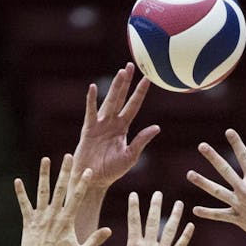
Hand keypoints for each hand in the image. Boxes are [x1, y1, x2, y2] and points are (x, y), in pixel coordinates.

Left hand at [14, 154, 111, 245]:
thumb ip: (94, 241)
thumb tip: (109, 231)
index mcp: (66, 221)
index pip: (76, 197)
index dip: (82, 183)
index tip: (87, 170)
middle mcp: (53, 216)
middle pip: (59, 189)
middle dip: (64, 172)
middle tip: (67, 156)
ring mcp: (39, 218)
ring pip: (42, 192)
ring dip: (43, 175)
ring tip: (45, 159)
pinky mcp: (28, 222)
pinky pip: (24, 205)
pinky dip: (20, 193)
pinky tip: (17, 181)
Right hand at [72, 62, 159, 189]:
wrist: (94, 179)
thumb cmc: (112, 171)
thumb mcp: (130, 155)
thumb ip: (141, 140)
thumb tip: (157, 127)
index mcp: (123, 128)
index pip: (133, 106)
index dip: (140, 92)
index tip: (148, 78)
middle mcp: (112, 122)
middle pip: (121, 98)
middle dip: (126, 82)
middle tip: (131, 66)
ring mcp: (100, 124)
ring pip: (109, 101)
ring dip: (115, 87)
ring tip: (121, 73)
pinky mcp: (89, 129)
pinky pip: (91, 112)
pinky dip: (92, 100)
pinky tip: (93, 88)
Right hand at [90, 191, 194, 245]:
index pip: (133, 221)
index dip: (133, 206)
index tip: (134, 194)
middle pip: (153, 220)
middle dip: (155, 205)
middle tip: (158, 193)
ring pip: (169, 230)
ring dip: (174, 215)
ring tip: (178, 204)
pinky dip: (186, 235)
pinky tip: (191, 225)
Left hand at [186, 128, 245, 245]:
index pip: (245, 158)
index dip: (237, 144)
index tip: (228, 132)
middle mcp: (245, 191)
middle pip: (225, 171)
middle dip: (213, 157)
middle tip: (201, 146)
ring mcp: (239, 205)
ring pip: (217, 192)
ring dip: (202, 182)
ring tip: (189, 174)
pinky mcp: (237, 219)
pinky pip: (219, 216)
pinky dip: (208, 213)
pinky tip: (195, 210)